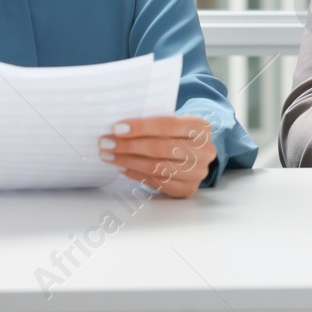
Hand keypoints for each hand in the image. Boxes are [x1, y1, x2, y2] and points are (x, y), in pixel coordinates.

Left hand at [100, 116, 215, 197]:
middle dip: (128, 146)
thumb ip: (154, 123)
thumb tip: (118, 129)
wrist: (195, 154)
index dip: (141, 127)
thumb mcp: (174, 122)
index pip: (168, 125)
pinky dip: (135, 174)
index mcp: (201, 127)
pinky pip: (156, 182)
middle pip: (160, 148)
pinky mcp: (187, 189)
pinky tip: (122, 168)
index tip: (116, 128)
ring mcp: (198, 172)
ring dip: (128, 161)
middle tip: (106, 143)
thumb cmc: (177, 134)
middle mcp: (205, 150)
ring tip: (109, 156)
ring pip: (156, 167)